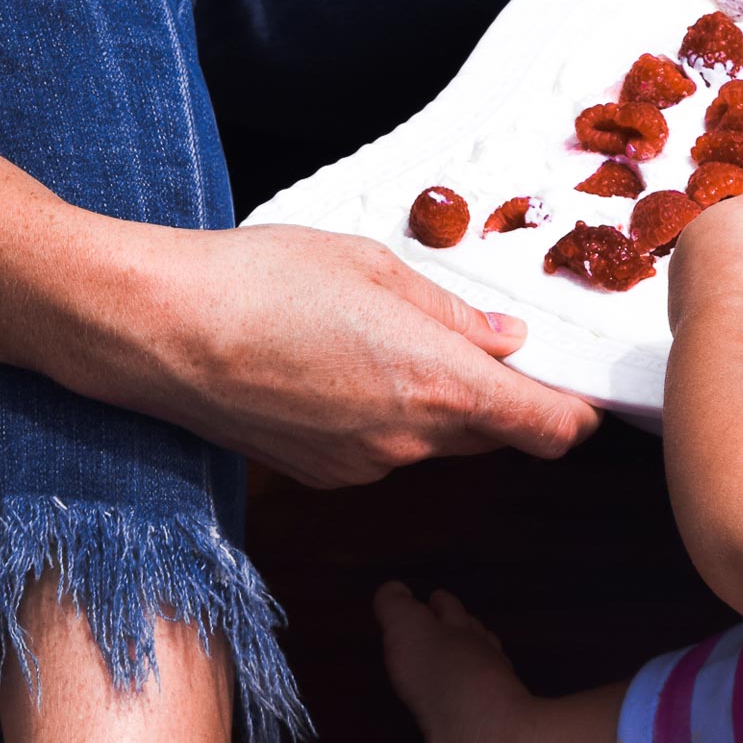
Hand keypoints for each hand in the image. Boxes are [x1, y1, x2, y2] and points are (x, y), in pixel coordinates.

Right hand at [80, 223, 600, 487]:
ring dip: (437, 402)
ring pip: (436, 438)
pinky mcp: (323, 474)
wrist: (154, 329)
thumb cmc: (261, 280)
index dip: (577, 417)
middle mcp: (410, 439)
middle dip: (502, 397)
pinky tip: (340, 368)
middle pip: (495, 433)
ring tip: (385, 339)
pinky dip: (385, 416)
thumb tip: (505, 338)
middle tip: (485, 342)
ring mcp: (364, 464)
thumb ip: (451, 312)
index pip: (547, 428)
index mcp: (439, 383)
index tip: (587, 398)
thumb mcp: (374, 268)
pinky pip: (384, 448)